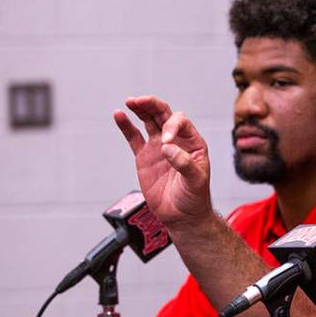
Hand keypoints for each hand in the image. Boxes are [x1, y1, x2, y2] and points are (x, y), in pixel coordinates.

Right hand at [113, 96, 212, 229]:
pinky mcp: (144, 157)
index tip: (165, 142)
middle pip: (163, 114)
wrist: (182, 216)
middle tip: (140, 101)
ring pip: (148, 121)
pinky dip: (126, 126)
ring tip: (131, 101)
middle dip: (152, 105)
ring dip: (140, 109)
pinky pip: (134, 137)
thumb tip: (167, 147)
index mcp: (192, 142)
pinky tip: (119, 115)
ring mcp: (158, 147)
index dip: (171, 126)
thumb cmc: (195, 198)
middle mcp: (176, 140)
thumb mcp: (196, 181)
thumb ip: (184, 163)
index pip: (180, 122)